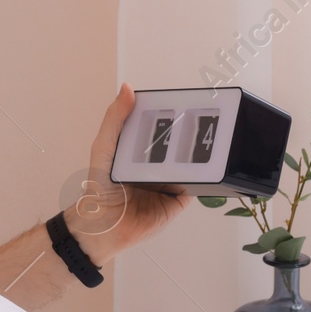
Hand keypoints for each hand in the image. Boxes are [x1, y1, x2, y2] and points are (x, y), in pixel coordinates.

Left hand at [67, 82, 190, 265]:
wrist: (104, 223)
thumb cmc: (99, 186)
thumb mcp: (104, 145)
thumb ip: (115, 118)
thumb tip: (127, 88)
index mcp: (141, 149)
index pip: (160, 128)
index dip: (171, 114)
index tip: (184, 100)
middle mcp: (157, 164)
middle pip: (179, 144)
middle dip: (191, 131)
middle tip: (205, 115)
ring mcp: (170, 181)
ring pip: (191, 163)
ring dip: (200, 152)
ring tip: (211, 135)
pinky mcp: (179, 200)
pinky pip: (195, 185)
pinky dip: (202, 176)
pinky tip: (207, 163)